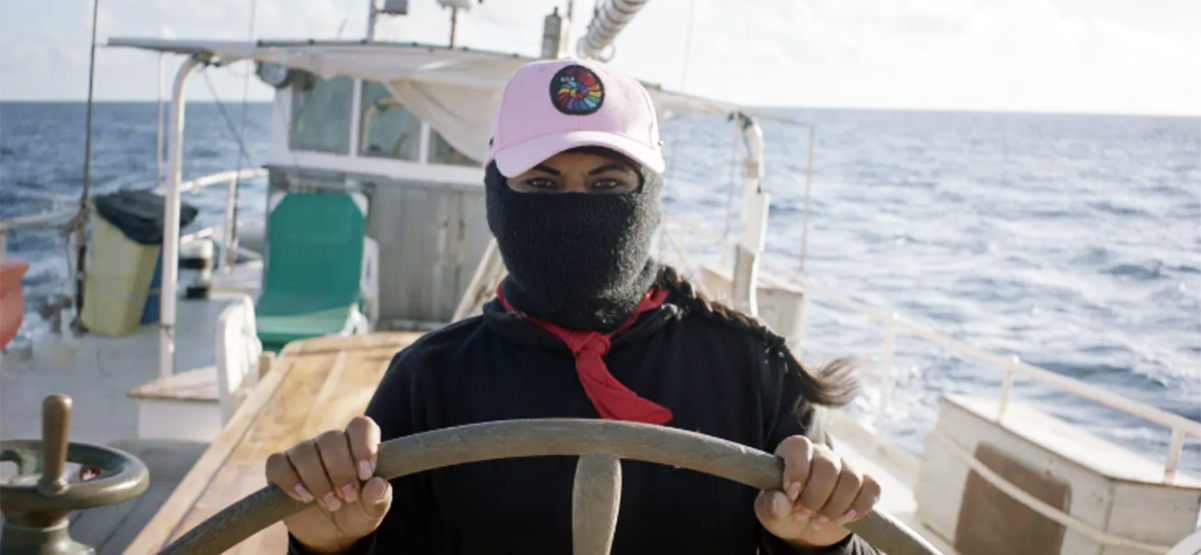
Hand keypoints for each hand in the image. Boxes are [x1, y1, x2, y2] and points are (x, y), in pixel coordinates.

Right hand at [266, 416, 391, 554]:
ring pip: (305, 451)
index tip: (365, 474)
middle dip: (340, 471)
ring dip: (318, 480)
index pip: (360, 426)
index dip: (363, 446)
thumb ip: (379, 497)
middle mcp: (329, 444)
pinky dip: (290, 481)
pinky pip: (277, 464)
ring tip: (331, 504)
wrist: (330, 534)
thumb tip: (377, 484)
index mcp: (356, 445)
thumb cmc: (356, 512)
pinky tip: (304, 497)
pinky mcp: (280, 469)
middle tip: (348, 497)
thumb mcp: (373, 510)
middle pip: (331, 439)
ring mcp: (303, 453)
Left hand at [754, 436, 880, 550]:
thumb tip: (780, 501)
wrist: (806, 528)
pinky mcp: (865, 483)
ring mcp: (845, 466)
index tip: (792, 495)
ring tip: (819, 522)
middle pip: (829, 465)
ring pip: (851, 478)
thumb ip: (770, 505)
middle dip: (816, 496)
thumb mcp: (770, 512)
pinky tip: (843, 519)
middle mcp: (821, 453)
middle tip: (804, 514)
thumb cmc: (784, 512)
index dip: (797, 470)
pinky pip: (872, 489)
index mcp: (794, 451)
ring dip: (836, 506)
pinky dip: (860, 508)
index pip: (800, 446)